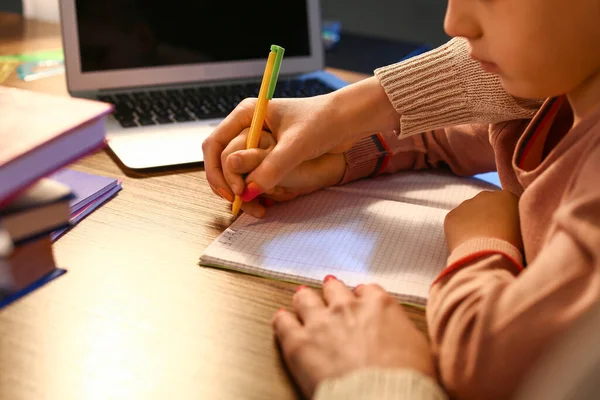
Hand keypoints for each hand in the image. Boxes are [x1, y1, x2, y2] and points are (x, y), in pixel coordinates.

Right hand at [214, 128, 345, 216]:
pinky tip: (264, 202)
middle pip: (221, 159)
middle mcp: (248, 127)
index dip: (216, 171)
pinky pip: (253, 174)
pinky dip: (255, 190)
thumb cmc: (323, 122)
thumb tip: (248, 192)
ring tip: (256, 208)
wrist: (349, 120)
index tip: (232, 192)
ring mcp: (259, 141)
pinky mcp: (271, 154)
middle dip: (228, 184)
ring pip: (237, 170)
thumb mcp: (296, 145)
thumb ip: (271, 167)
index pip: (214, 144)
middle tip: (242, 204)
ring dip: (242, 190)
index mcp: (247, 114)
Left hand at [272, 276, 436, 398]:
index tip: (360, 299)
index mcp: (380, 306)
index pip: (368, 291)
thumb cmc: (407, 380)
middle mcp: (348, 307)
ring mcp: (321, 322)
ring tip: (302, 297)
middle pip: (335, 289)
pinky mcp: (299, 343)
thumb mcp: (420, 350)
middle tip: (330, 290)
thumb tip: (400, 335)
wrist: (382, 399)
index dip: (363, 296)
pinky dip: (282, 319)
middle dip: (332, 291)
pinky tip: (281, 318)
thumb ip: (402, 332)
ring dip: (305, 298)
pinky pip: (284, 323)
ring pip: (306, 299)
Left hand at [444, 190, 522, 252]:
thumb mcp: (525, 230)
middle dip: (487, 218)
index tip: (505, 231)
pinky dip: (458, 232)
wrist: (489, 255)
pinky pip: (455, 223)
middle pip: (486, 205)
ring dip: (472, 224)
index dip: (505, 218)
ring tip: (478, 243)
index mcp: (507, 196)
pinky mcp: (451, 215)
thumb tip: (514, 226)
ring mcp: (466, 204)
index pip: (506, 204)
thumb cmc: (514, 247)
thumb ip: (518, 222)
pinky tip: (465, 244)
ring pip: (469, 213)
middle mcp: (486, 195)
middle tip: (490, 237)